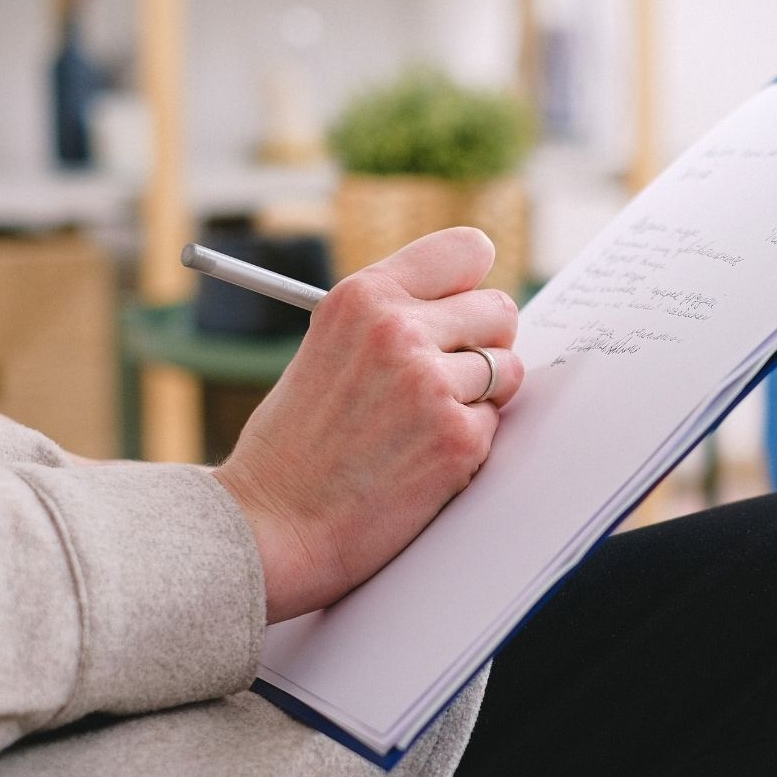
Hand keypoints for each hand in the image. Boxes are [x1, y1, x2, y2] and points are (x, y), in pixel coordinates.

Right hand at [215, 227, 526, 622]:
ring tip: (423, 425)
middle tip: (449, 377)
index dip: (471, 285)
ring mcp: (431, 383)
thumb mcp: (327, 349)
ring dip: (479, 398)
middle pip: (499, 309)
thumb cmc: (293, 445)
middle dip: (484, 343)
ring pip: (508, 369)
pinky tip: (420, 460)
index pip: (466, 251)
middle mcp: (399, 328)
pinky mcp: (457, 437)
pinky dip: (469, 444)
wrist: (268, 525)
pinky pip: (496, 424)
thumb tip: (465, 311)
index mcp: (363, 296)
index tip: (466, 308)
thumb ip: (390, 322)